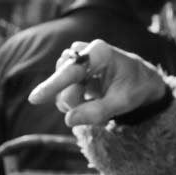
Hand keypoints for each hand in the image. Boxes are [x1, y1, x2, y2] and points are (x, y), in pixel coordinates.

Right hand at [28, 40, 166, 126]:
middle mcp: (82, 52)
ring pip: (60, 91)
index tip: (34, 99)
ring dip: (74, 103)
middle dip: (74, 100)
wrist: (140, 81)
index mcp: (100, 53)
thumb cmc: (135, 87)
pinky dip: (74, 104)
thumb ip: (97, 112)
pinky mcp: (69, 72)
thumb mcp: (123, 102)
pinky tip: (89, 100)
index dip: (52, 85)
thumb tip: (69, 120)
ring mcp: (73, 62)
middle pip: (62, 82)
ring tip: (97, 102)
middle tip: (97, 103)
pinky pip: (61, 94)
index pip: (70, 71)